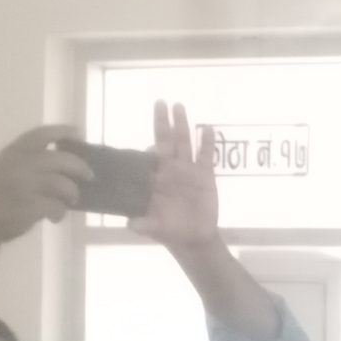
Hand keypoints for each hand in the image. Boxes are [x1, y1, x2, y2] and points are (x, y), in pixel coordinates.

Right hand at [0, 126, 87, 246]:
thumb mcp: (2, 167)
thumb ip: (26, 159)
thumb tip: (62, 159)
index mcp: (12, 152)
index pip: (41, 134)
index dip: (63, 132)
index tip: (78, 134)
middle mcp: (19, 164)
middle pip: (62, 159)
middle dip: (80, 167)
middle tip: (89, 176)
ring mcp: (24, 185)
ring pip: (64, 185)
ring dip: (72, 194)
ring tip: (69, 201)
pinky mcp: (30, 206)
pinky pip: (58, 206)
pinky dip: (60, 213)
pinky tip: (55, 217)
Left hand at [133, 100, 220, 248]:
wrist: (194, 237)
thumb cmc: (171, 231)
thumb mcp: (156, 229)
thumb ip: (145, 225)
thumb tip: (132, 225)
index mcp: (155, 179)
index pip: (149, 158)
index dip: (150, 150)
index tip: (152, 148)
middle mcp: (170, 169)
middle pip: (165, 141)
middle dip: (163, 122)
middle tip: (160, 102)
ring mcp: (188, 170)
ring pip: (184, 142)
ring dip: (182, 124)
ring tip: (179, 106)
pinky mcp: (205, 175)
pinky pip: (206, 155)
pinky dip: (207, 143)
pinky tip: (208, 128)